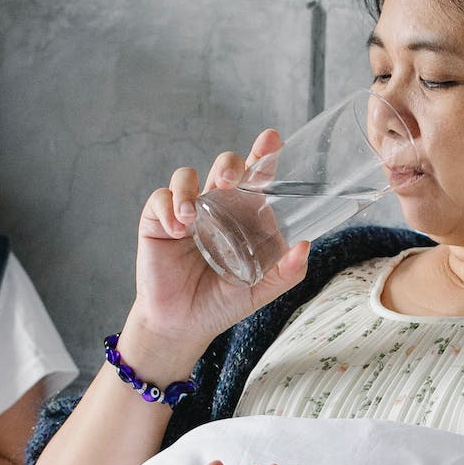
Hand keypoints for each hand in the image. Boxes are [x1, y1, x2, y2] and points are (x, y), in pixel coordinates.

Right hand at [128, 133, 311, 358]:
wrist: (183, 325)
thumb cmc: (223, 303)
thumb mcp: (261, 290)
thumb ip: (285, 272)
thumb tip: (305, 246)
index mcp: (243, 216)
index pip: (255, 178)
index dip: (262, 155)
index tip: (271, 139)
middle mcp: (216, 207)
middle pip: (223, 167)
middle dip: (228, 163)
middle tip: (228, 178)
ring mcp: (186, 211)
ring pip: (186, 176)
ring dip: (189, 188)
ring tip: (191, 217)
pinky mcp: (158, 220)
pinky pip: (161, 198)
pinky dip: (169, 208)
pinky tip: (176, 230)